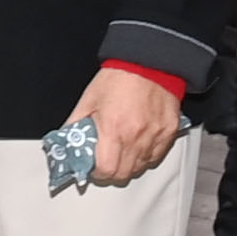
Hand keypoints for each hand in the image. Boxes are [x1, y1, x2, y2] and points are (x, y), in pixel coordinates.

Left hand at [69, 69, 186, 188]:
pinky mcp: (169, 131)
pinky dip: (147, 155)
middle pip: (124, 174)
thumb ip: (76, 125)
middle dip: (112, 172)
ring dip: (129, 164)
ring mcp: (155, 135)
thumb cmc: (119, 78)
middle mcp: (136, 135)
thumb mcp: (89, 100)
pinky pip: (157, 156)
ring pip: (141, 167)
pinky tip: (139, 143)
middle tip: (107, 160)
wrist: (148, 61)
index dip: (98, 173)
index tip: (95, 167)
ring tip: (123, 149)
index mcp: (114, 128)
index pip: (107, 170)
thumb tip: (67, 142)